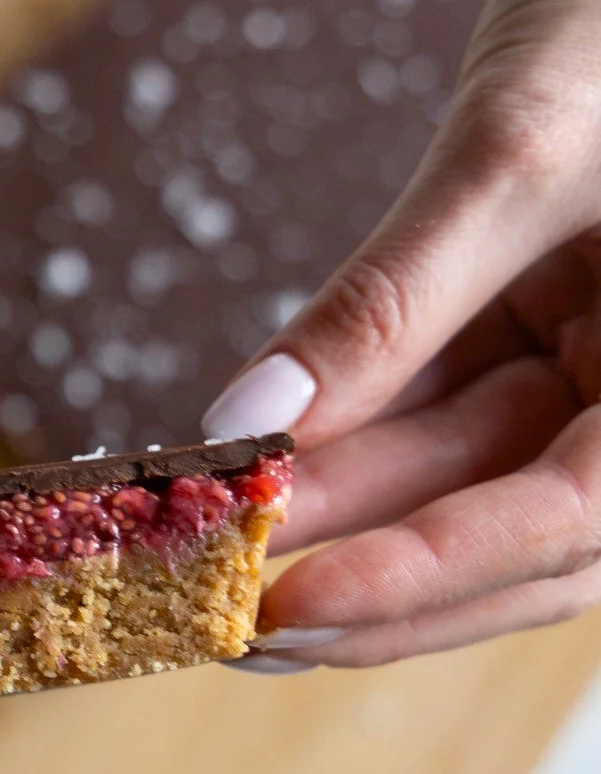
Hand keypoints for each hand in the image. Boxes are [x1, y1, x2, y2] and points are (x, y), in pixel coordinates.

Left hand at [203, 0, 600, 669]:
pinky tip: (255, 469)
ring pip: (462, 487)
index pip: (566, 524)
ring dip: (341, 520)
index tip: (289, 608)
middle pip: (511, 540)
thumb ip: (391, 299)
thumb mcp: (516, 149)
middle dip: (369, 583)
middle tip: (224, 623)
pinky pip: (439, 416)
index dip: (425, 577)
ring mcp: (598, 378)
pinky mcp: (537, 341)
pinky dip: (350, 442)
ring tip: (212, 551)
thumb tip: (250, 429)